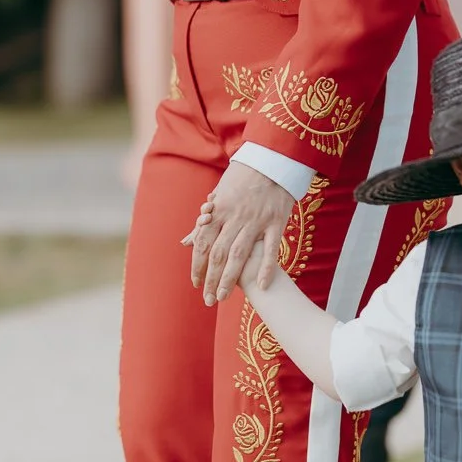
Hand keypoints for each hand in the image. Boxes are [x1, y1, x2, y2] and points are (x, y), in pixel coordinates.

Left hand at [184, 163, 293, 306]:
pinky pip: (271, 249)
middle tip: (207, 300)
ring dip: (229, 279)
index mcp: (218, 211)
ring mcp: (256, 221)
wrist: (272, 161)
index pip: (202, 244)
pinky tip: (262, 286)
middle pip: (218, 254)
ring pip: (240, 255)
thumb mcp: (219, 196)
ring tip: (222, 297)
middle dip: (210, 279)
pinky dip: (266, 269)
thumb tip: (185, 243)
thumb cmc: (242, 179)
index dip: (197, 265)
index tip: (196, 284)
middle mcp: (234, 218)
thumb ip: (203, 223)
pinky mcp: (276, 223)